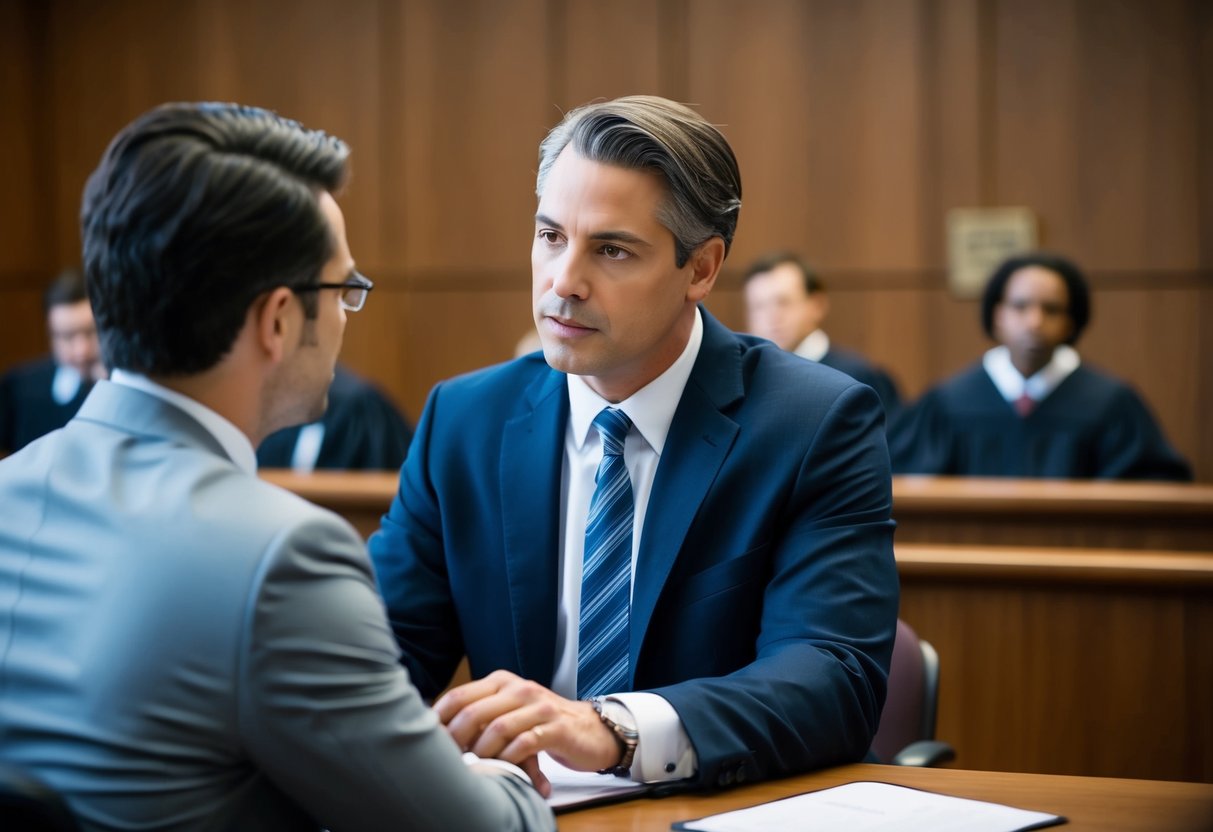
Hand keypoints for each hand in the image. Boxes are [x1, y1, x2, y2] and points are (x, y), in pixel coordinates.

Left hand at [433, 669, 621, 796]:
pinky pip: (524, 743)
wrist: (591, 729)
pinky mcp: (556, 728)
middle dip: (455, 740)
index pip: (459, 696)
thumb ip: (481, 715)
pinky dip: (509, 758)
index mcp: (502, 682)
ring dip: (482, 752)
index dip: (439, 720)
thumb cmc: (542, 724)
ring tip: (478, 766)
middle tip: (451, 760)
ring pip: (497, 727)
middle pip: (473, 712)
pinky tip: (506, 767)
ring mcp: (539, 707)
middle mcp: (519, 689)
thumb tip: (439, 734)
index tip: (430, 743)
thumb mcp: (510, 711)